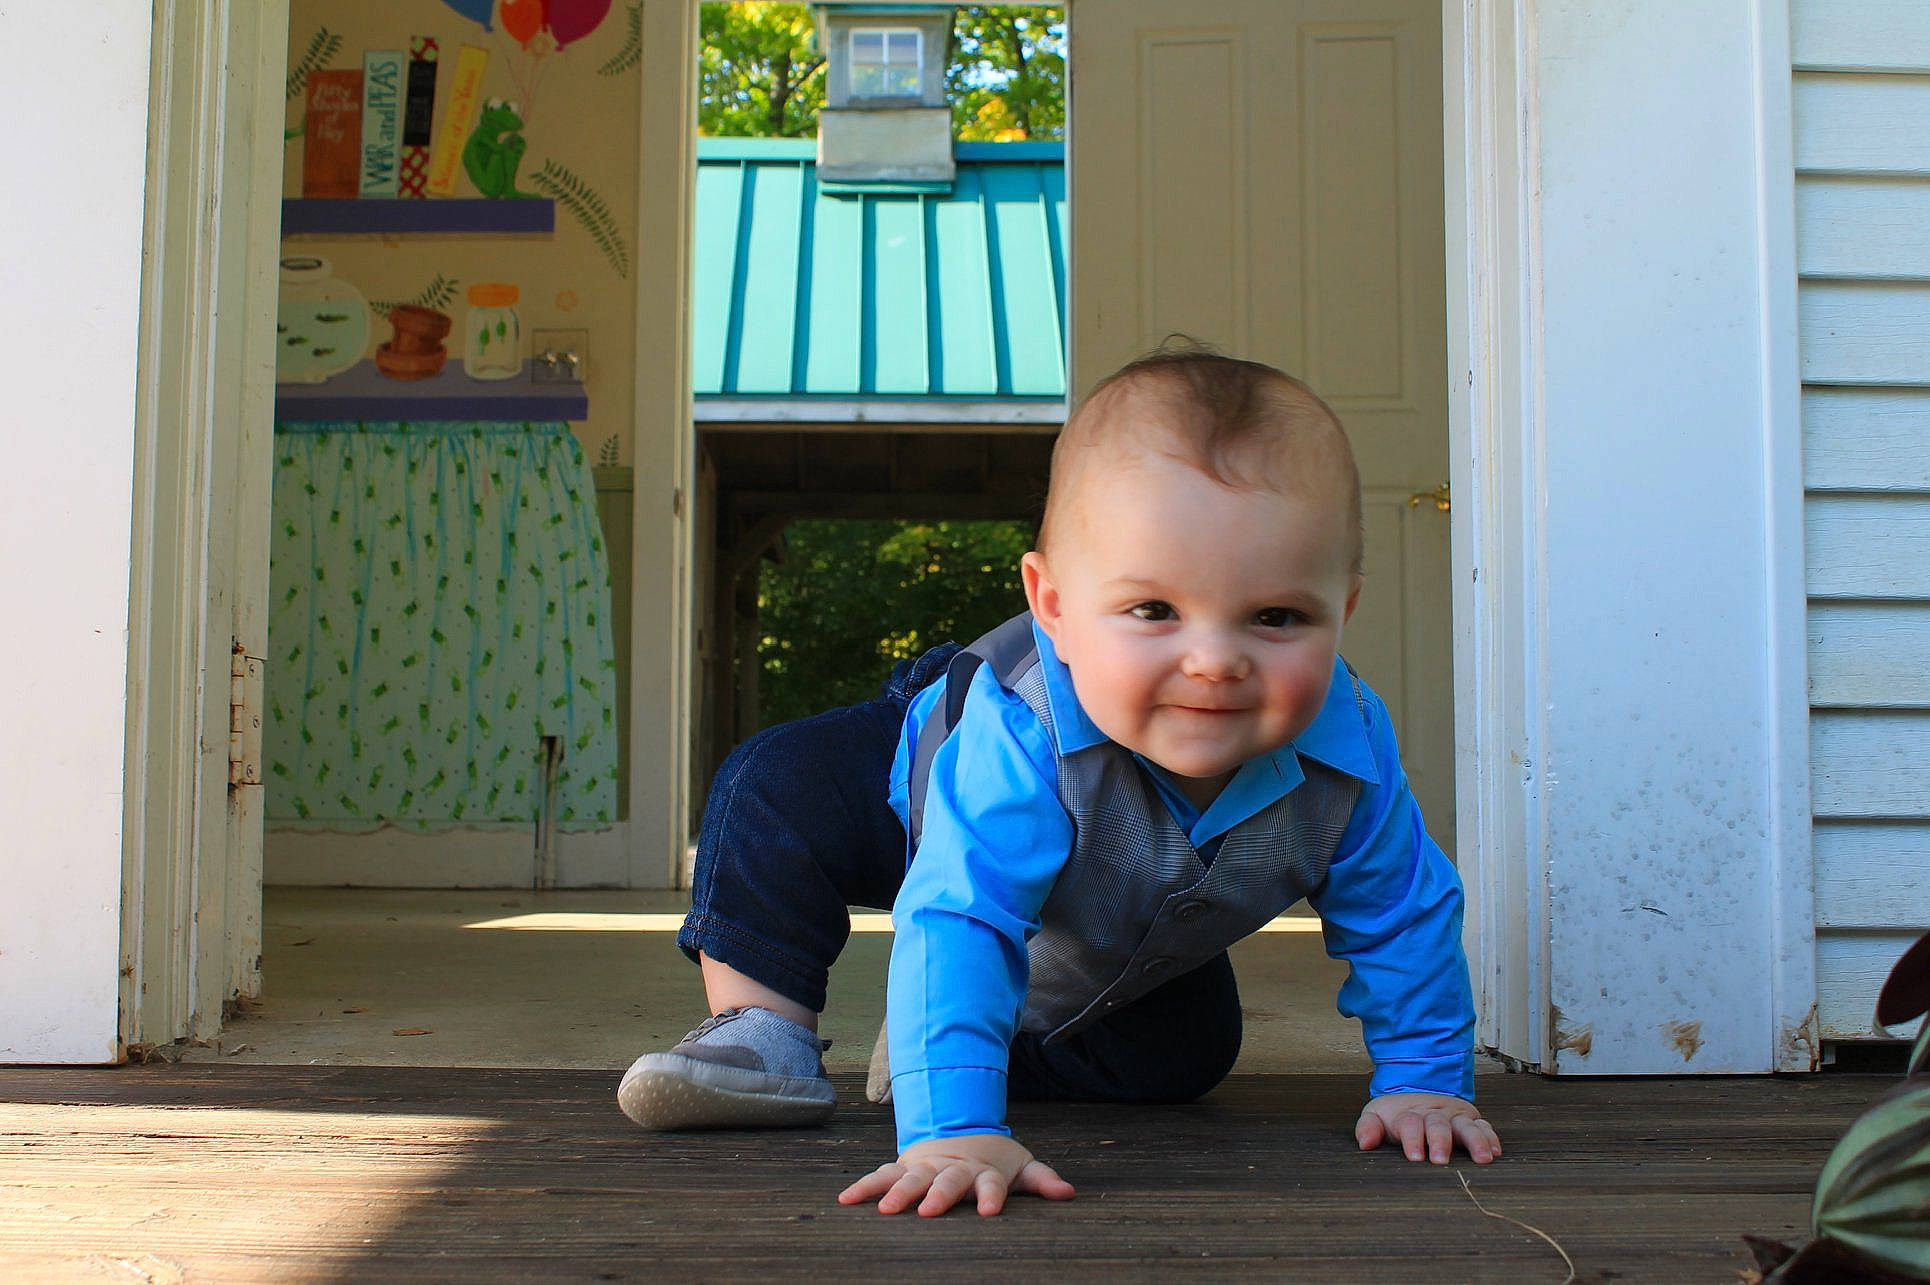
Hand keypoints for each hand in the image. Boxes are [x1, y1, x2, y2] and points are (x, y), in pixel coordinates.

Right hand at [837, 1133, 1075, 1216]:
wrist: (961, 1131)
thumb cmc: (993, 1160)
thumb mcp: (1021, 1167)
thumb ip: (1042, 1180)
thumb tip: (1069, 1193)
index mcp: (984, 1172)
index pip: (991, 1185)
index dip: (991, 1196)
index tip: (990, 1211)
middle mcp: (953, 1169)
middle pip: (947, 1182)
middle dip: (937, 1195)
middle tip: (927, 1211)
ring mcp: (926, 1166)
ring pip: (910, 1178)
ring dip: (898, 1192)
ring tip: (884, 1209)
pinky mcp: (904, 1166)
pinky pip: (881, 1175)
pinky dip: (864, 1186)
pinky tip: (845, 1200)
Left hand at [1355, 1093, 1500, 1164]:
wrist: (1415, 1096)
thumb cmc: (1395, 1116)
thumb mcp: (1376, 1117)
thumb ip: (1368, 1128)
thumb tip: (1364, 1143)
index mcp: (1410, 1114)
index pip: (1410, 1124)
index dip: (1412, 1139)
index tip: (1414, 1156)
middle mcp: (1434, 1114)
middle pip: (1438, 1125)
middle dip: (1440, 1141)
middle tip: (1440, 1160)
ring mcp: (1455, 1117)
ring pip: (1466, 1126)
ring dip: (1475, 1141)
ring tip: (1482, 1159)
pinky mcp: (1471, 1121)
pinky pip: (1485, 1127)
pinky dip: (1491, 1138)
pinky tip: (1495, 1152)